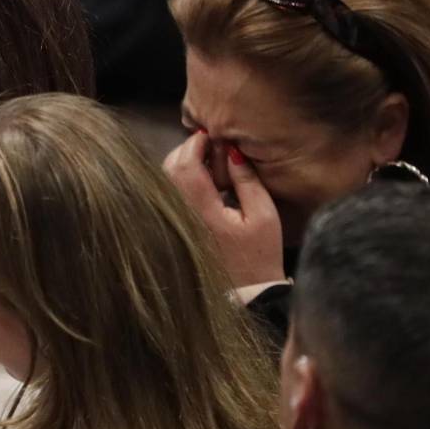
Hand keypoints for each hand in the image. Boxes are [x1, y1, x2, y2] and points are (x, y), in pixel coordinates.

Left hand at [163, 132, 285, 287]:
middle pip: (169, 169)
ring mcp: (175, 222)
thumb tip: (231, 150)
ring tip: (209, 161)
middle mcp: (181, 215)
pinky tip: (203, 182)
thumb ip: (247, 181)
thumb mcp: (264, 216)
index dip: (195, 143)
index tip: (211, 135)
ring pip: (166, 180)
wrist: (245, 293)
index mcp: (202, 211)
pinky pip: (170, 194)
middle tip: (210, 145)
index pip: (185, 165)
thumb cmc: (259, 255)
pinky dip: (182, 180)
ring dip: (183, 164)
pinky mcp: (175, 228)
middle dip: (186, 150)